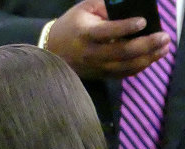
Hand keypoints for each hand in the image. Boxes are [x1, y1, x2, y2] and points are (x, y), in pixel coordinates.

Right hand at [47, 0, 171, 78]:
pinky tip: (150, 58)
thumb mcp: (84, 9)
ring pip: (125, 66)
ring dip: (148, 58)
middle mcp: (90, 53)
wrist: (50, 50)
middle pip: (122, 52)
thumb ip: (107, 6)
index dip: (126, 27)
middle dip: (146, 44)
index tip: (143, 21)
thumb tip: (131, 8)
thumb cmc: (71, 25)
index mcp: (85, 34)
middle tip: (164, 37)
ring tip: (163, 48)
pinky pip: (122, 74)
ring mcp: (95, 66)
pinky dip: (139, 67)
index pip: (108, 32)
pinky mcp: (99, 75)